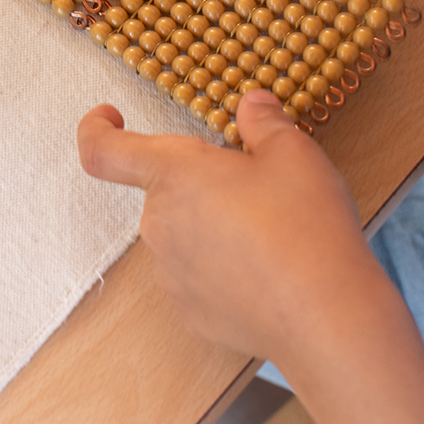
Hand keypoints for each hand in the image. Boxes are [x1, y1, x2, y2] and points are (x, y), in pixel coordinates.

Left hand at [78, 90, 375, 360]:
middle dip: (201, 181)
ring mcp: (172, 275)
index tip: (109, 116)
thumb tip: (252, 105)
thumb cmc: (305, 226)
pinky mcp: (192, 313)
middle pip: (164, 189)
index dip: (96, 128)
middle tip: (255, 184)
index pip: (103, 150)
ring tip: (270, 231)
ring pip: (183, 233)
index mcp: (174, 175)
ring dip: (213, 223)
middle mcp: (160, 225)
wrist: (327, 318)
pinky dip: (223, 266)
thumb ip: (263, 121)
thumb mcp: (291, 152)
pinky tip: (267, 269)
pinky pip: (198, 275)